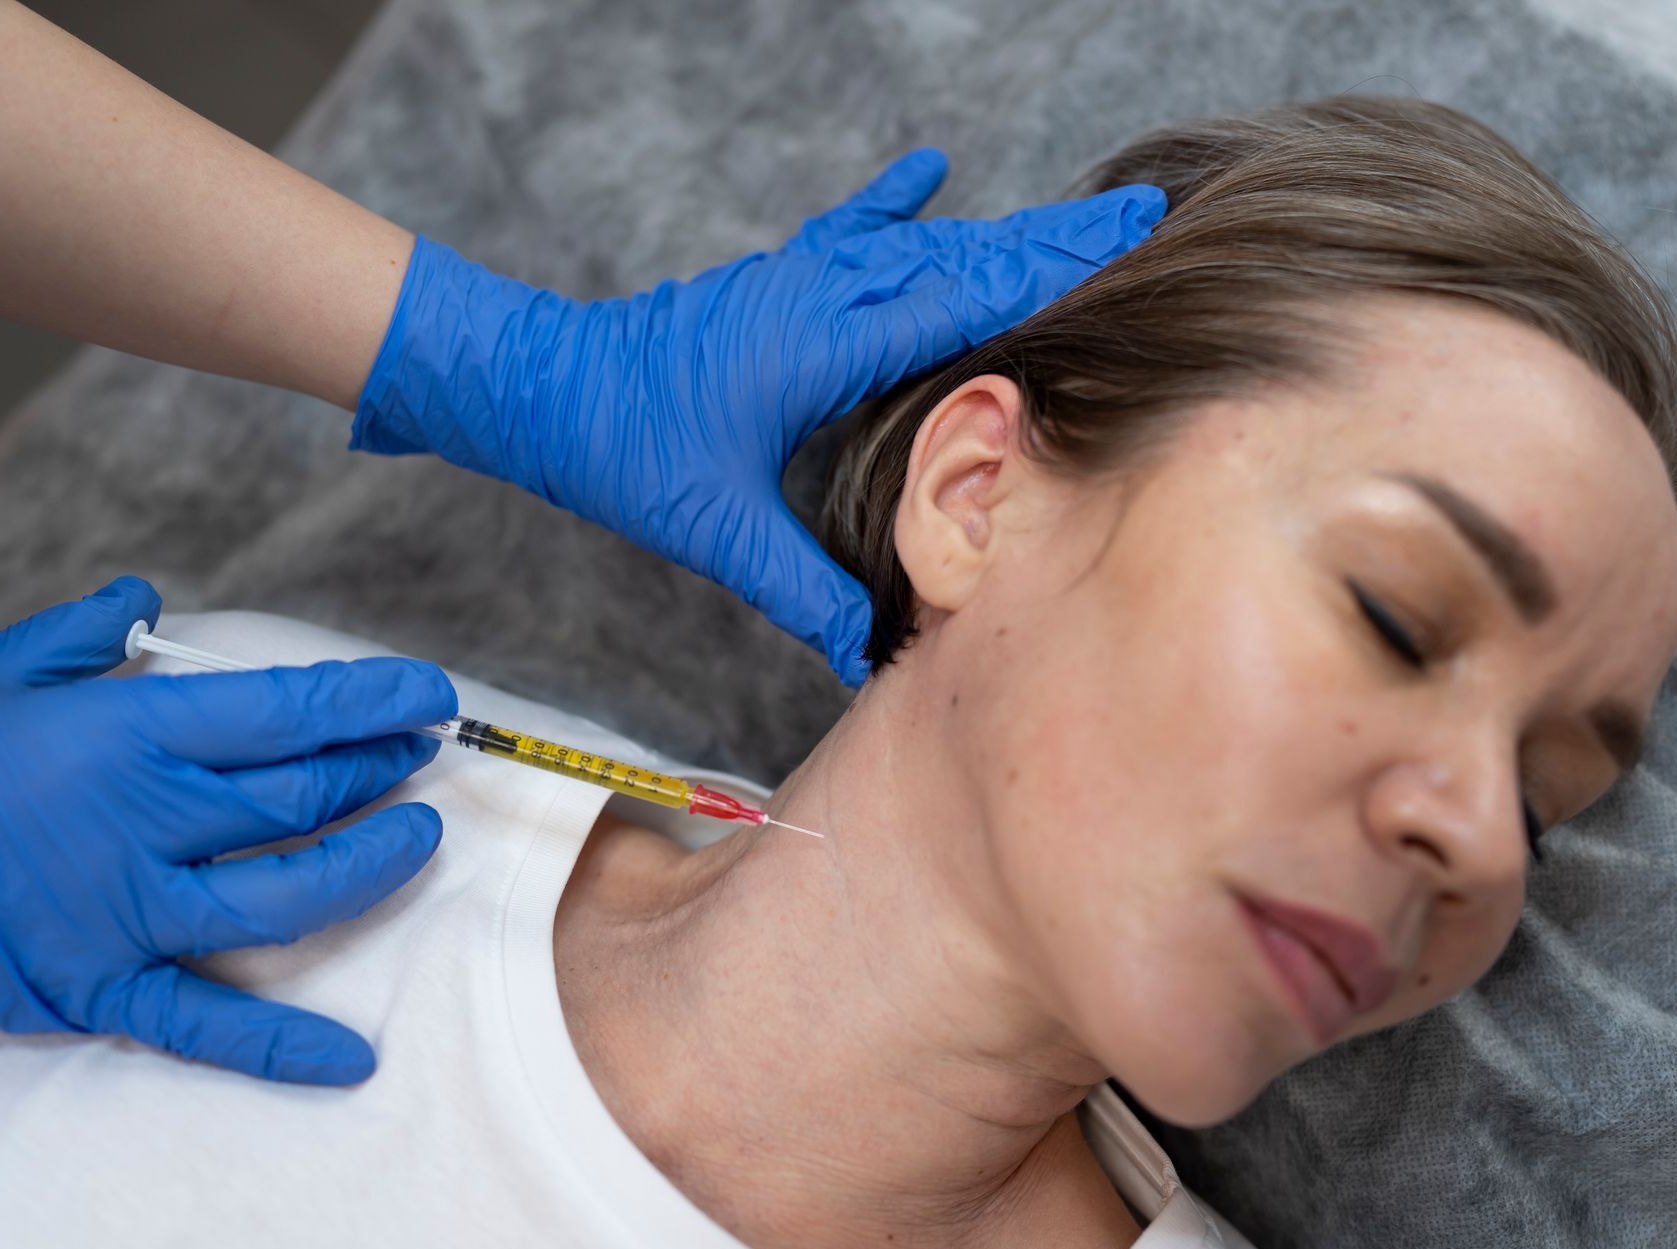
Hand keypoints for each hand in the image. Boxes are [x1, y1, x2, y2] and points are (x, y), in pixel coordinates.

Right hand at [0, 578, 457, 1084]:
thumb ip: (79, 635)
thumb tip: (144, 597)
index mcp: (122, 737)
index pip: (282, 712)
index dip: (367, 700)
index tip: (425, 692)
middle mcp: (143, 826)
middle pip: (298, 799)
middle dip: (378, 770)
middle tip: (423, 750)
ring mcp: (125, 915)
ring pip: (283, 902)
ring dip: (365, 870)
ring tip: (419, 840)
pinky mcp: (95, 987)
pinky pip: (204, 1025)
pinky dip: (281, 1048)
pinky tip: (352, 1060)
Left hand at [351, 151, 1165, 684]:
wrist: (534, 385)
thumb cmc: (617, 449)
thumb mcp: (718, 530)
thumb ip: (802, 591)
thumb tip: (867, 655)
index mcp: (822, 342)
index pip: (962, 297)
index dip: (1051, 273)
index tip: (1129, 244)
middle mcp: (818, 293)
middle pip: (960, 255)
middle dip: (1054, 237)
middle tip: (1142, 211)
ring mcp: (792, 276)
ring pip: (917, 243)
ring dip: (998, 229)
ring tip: (1074, 216)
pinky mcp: (768, 281)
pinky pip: (848, 229)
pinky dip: (894, 202)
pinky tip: (928, 165)